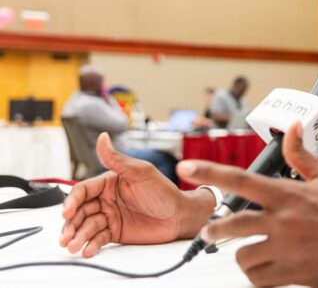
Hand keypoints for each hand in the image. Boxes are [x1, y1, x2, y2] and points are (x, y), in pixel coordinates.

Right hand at [60, 133, 213, 256]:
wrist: (180, 215)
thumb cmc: (164, 191)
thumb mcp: (140, 172)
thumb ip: (117, 159)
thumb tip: (102, 138)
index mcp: (109, 182)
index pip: (83, 191)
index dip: (72, 201)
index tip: (67, 212)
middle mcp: (106, 199)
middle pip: (80, 211)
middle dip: (71, 224)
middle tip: (66, 237)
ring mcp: (109, 216)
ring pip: (86, 226)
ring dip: (78, 236)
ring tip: (75, 246)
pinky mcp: (115, 232)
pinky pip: (98, 238)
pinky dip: (91, 244)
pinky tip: (87, 249)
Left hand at [177, 122, 317, 287]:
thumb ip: (302, 155)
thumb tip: (294, 128)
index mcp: (288, 195)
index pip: (241, 179)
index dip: (210, 171)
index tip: (187, 167)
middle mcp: (283, 223)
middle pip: (230, 226)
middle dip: (213, 230)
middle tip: (209, 232)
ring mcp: (287, 251)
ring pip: (243, 258)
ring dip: (243, 255)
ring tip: (250, 253)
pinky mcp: (294, 275)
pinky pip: (260, 280)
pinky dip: (258, 276)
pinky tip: (265, 269)